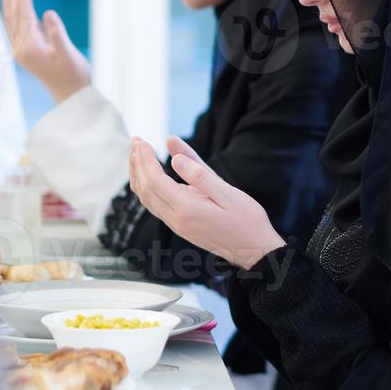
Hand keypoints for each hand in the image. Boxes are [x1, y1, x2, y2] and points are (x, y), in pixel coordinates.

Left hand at [2, 0, 89, 102]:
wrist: (71, 95)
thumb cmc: (74, 75)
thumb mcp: (69, 54)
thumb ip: (58, 34)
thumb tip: (48, 13)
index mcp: (29, 48)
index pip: (22, 13)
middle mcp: (20, 48)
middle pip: (12, 14)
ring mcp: (21, 50)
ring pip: (12, 19)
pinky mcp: (26, 51)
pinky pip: (17, 26)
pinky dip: (16, 10)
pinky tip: (18, 2)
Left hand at [127, 135, 285, 268]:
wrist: (254, 250)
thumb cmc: (247, 220)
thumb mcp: (228, 193)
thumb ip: (200, 175)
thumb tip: (174, 158)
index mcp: (187, 209)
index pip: (155, 180)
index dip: (145, 159)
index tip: (141, 140)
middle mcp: (176, 220)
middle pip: (145, 189)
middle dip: (137, 163)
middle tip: (136, 140)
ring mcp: (176, 225)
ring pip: (146, 198)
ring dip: (138, 174)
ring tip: (137, 153)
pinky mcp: (180, 226)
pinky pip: (154, 205)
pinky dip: (146, 186)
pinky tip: (148, 174)